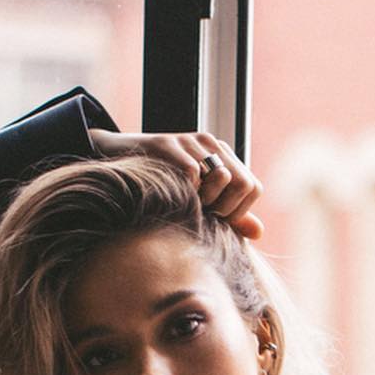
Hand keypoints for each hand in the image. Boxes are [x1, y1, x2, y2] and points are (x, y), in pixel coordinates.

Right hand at [86, 129, 263, 239]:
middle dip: (225, 209)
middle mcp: (211, 144)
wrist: (115, 162)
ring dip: (206, 201)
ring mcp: (191, 141)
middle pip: (243, 184)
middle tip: (202, 214)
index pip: (253, 188)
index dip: (239, 212)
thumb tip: (259, 233)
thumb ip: (228, 216)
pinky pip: (192, 172)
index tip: (216, 220)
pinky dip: (186, 191)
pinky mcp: (169, 142)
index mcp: (223, 157)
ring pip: (223, 177)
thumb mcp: (198, 202)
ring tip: (188, 204)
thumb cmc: (160, 188)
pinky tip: (173, 195)